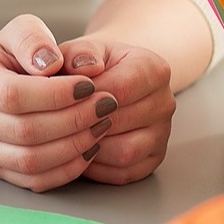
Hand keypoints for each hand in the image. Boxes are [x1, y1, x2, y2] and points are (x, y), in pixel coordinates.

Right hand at [0, 16, 117, 191]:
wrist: (3, 81)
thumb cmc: (18, 55)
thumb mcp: (23, 31)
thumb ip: (33, 39)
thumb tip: (50, 64)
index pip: (13, 94)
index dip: (56, 94)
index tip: (91, 85)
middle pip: (25, 131)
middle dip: (74, 120)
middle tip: (106, 106)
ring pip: (31, 161)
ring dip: (74, 145)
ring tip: (102, 125)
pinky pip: (36, 181)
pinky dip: (69, 168)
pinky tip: (90, 146)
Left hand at [58, 36, 174, 184]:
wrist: (108, 80)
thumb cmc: (92, 66)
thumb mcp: (82, 50)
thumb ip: (78, 53)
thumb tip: (84, 68)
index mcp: (154, 69)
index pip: (120, 89)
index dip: (85, 97)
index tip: (61, 98)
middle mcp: (165, 102)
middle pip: (121, 123)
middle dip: (84, 123)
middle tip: (58, 120)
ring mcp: (162, 133)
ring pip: (125, 152)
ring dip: (91, 148)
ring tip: (68, 136)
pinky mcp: (153, 158)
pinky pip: (124, 172)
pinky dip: (98, 167)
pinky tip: (79, 151)